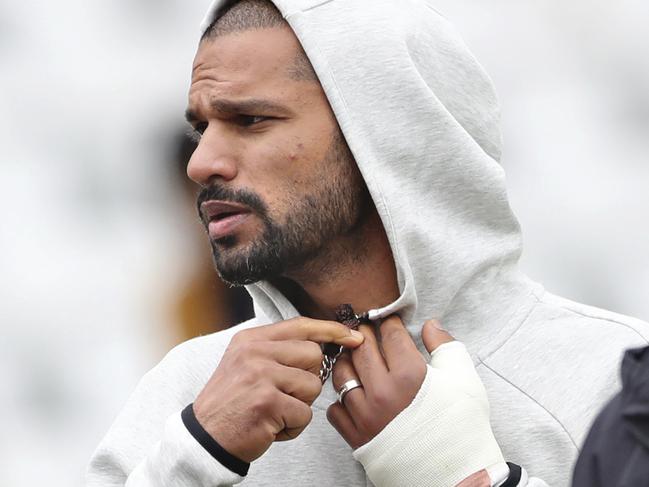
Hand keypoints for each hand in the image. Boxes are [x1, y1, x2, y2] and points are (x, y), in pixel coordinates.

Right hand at [193, 317, 363, 462]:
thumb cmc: (232, 403)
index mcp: (251, 339)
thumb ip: (277, 350)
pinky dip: (294, 427)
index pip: (301, 325)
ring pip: (313, 386)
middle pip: (314, 355)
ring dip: (301, 405)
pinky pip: (305, 414)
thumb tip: (321, 344)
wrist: (204, 438)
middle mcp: (255, 352)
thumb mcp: (246, 363)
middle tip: (285, 394)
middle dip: (309, 378)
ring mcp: (261, 376)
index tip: (353, 336)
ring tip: (275, 411)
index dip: (331, 330)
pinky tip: (272, 427)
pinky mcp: (267, 403)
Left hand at [328, 318, 505, 486]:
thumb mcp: (463, 378)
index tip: (388, 321)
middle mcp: (384, 392)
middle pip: (361, 349)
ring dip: (348, 362)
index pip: (390, 334)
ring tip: (356, 359)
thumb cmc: (463, 426)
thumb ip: (445, 346)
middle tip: (367, 332)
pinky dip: (342, 399)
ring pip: (342, 375)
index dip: (388, 323)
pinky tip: (354, 394)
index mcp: (410, 374)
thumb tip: (431, 325)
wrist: (457, 473)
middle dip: (364, 335)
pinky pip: (335, 408)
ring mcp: (366, 415)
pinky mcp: (357, 437)